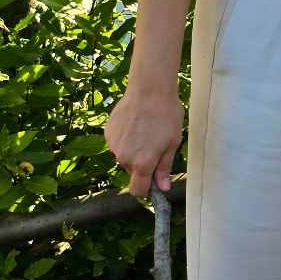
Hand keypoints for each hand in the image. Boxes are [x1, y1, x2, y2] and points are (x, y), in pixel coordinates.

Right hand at [104, 82, 184, 197]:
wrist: (150, 89)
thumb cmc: (167, 115)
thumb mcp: (173, 143)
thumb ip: (165, 168)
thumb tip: (162, 188)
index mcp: (142, 164)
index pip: (138, 190)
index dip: (146, 189)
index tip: (154, 181)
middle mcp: (124, 158)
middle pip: (133, 171)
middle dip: (143, 164)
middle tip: (156, 144)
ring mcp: (114, 145)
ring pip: (125, 156)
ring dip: (134, 150)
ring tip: (146, 129)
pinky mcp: (108, 133)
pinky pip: (118, 143)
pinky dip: (126, 138)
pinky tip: (136, 122)